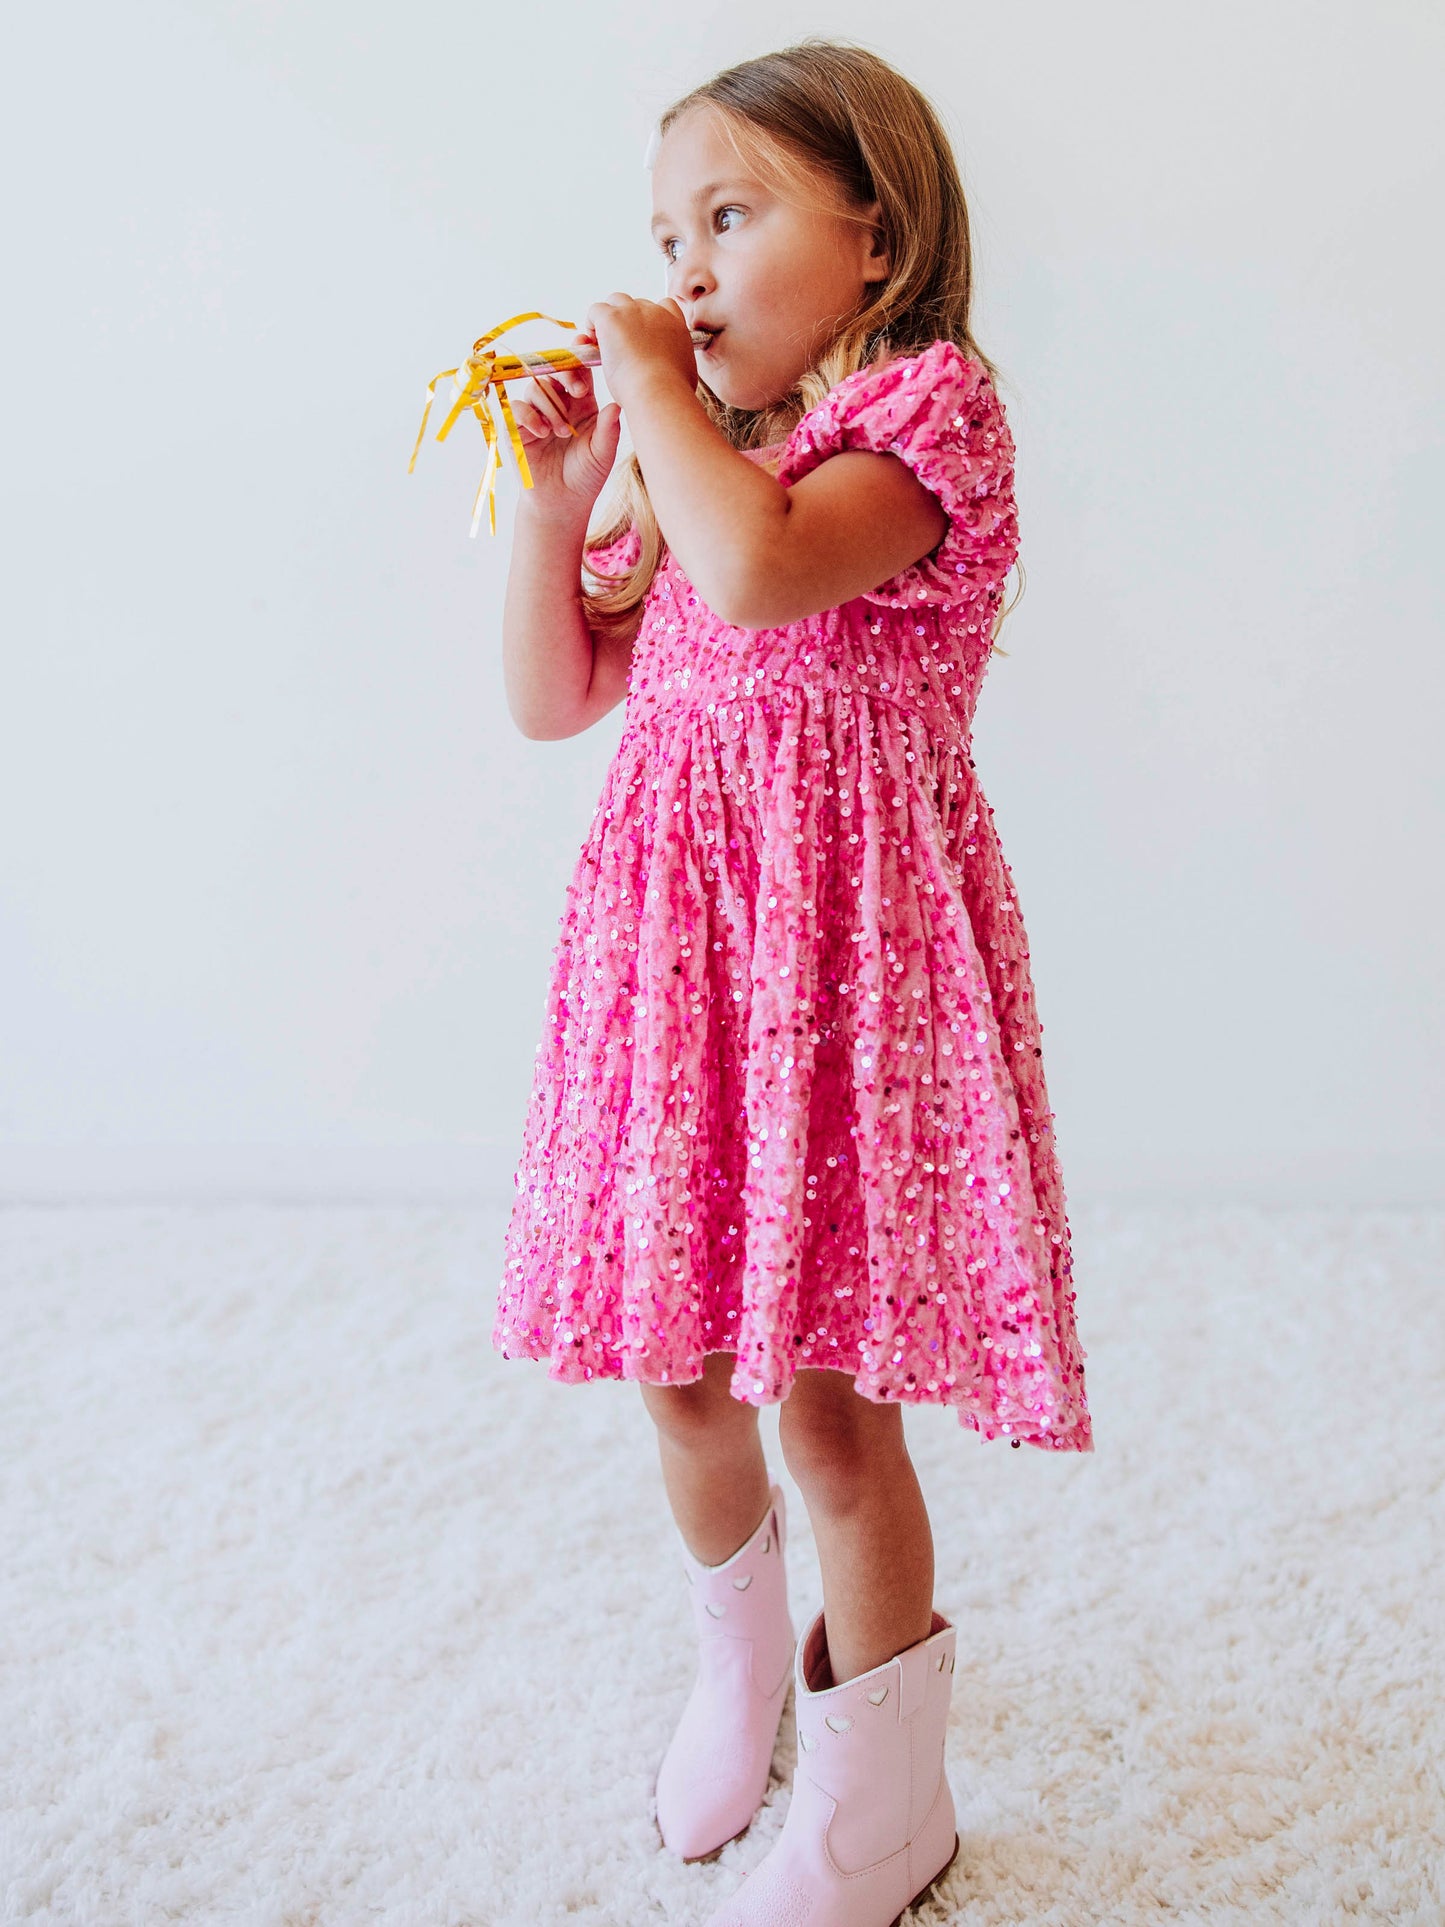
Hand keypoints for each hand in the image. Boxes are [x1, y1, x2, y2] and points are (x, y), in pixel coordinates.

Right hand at [508, 331, 622, 520]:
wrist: (562, 503)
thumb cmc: (586, 477)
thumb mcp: (602, 454)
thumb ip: (608, 430)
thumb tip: (617, 405)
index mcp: (583, 403)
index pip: (580, 371)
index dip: (581, 357)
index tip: (586, 350)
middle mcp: (559, 403)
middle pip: (555, 371)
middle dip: (566, 375)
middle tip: (577, 391)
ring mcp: (537, 413)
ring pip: (537, 387)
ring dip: (550, 406)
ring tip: (560, 433)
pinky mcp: (518, 427)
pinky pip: (517, 407)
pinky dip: (529, 416)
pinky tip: (542, 433)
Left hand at [585, 295, 698, 410]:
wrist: (659, 391)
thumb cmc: (672, 390)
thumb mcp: (686, 371)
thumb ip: (679, 361)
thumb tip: (674, 367)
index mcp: (674, 324)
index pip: (665, 305)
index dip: (651, 318)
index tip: (643, 333)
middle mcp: (655, 313)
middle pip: (636, 304)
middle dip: (627, 320)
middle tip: (620, 343)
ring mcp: (633, 312)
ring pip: (615, 302)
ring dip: (609, 318)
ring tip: (605, 341)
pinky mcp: (612, 318)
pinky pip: (596, 310)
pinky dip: (592, 322)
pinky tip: (594, 341)